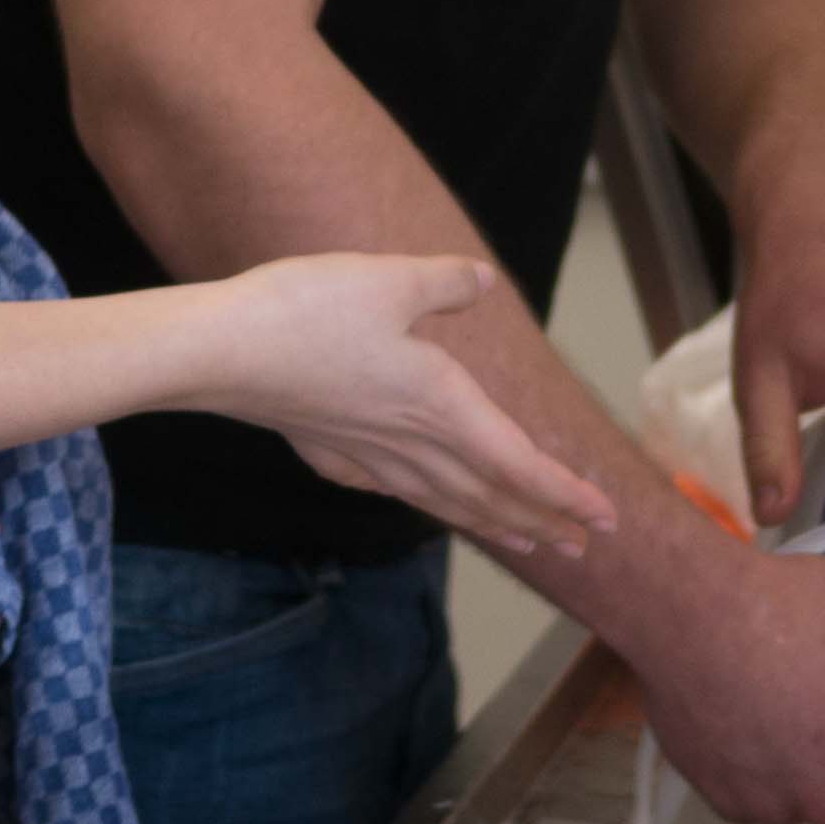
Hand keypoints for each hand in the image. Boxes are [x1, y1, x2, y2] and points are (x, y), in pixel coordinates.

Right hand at [193, 255, 619, 559]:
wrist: (219, 353)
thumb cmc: (306, 310)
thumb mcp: (389, 277)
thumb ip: (445, 283)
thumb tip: (483, 282)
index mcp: (441, 404)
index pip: (520, 464)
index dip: (566, 492)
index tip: (605, 518)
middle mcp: (411, 441)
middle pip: (490, 495)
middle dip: (542, 519)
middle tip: (583, 546)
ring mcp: (368, 454)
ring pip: (446, 501)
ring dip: (492, 521)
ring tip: (525, 539)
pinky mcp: (331, 452)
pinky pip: (398, 490)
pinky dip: (430, 503)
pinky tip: (425, 501)